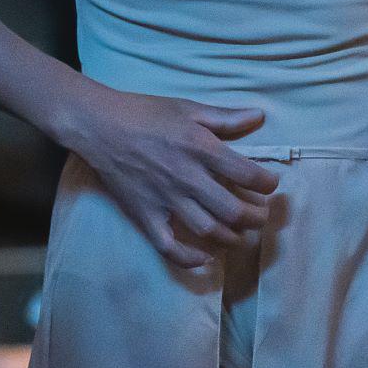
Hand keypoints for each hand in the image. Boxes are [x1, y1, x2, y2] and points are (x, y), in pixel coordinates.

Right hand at [68, 87, 280, 269]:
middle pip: (234, 211)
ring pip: (209, 232)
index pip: (249, 175)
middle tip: (260, 214)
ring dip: (233, 238)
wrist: (99, 125)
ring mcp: (166, 200)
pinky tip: (205, 258)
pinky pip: (169, 247)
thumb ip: (226, 117)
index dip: (267, 184)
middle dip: (256, 218)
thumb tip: (259, 116)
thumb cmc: (146, 112)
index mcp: (201, 149)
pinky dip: (190, 259)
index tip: (268, 185)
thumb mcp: (189, 108)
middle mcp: (188, 178)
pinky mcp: (145, 215)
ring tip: (242, 235)